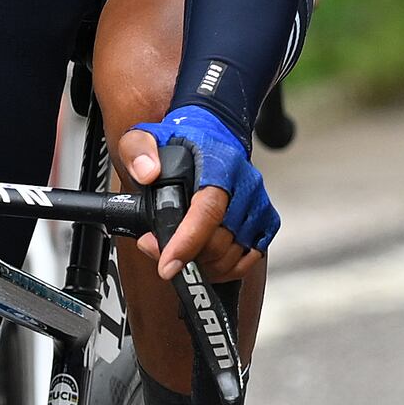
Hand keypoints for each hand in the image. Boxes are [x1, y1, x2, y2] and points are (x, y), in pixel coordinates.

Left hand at [120, 107, 273, 280]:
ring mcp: (257, 205)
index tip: (168, 266)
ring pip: (233, 256)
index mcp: (218, 165)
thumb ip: (138, 151)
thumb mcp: (145, 137)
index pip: (208, 210)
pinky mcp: (265, 220)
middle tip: (163, 250)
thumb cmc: (181, 142)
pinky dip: (226, 268)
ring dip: (204, 264)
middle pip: (219, 242)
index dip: (188, 242)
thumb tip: (146, 173)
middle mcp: (244, 186)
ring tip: (183, 251)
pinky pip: (249, 259)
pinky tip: (208, 258)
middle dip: (188, 256)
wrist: (215, 136)